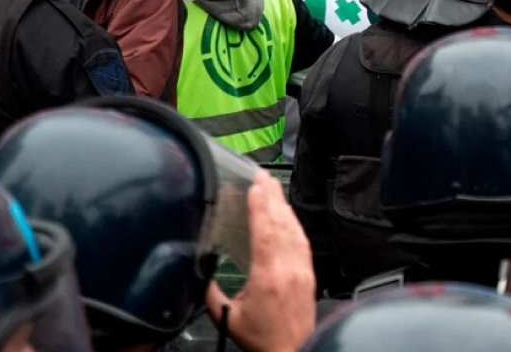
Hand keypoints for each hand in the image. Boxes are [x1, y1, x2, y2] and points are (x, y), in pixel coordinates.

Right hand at [207, 172, 315, 351]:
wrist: (293, 350)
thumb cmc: (263, 339)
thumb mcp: (228, 316)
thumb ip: (211, 292)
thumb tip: (200, 268)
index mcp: (268, 277)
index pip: (265, 232)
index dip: (260, 206)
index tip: (255, 185)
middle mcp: (289, 269)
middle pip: (281, 224)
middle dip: (272, 196)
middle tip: (263, 176)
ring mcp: (302, 270)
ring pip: (294, 229)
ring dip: (283, 206)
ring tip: (273, 188)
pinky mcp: (309, 274)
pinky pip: (302, 240)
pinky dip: (293, 223)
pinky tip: (287, 215)